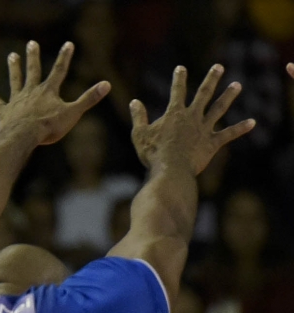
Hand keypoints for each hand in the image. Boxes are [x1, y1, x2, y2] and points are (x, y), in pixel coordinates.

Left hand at [0, 41, 109, 145]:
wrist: (24, 137)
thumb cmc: (49, 127)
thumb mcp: (73, 113)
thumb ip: (89, 98)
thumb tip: (107, 84)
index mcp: (48, 91)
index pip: (59, 70)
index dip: (65, 57)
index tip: (68, 43)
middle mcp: (31, 92)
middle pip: (33, 71)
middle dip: (33, 57)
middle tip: (31, 43)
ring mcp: (17, 101)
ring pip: (15, 81)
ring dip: (13, 68)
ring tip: (11, 55)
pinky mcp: (5, 112)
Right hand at [131, 65, 254, 174]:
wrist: (170, 170)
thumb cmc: (152, 153)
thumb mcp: (139, 134)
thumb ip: (139, 117)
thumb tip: (134, 102)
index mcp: (174, 114)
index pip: (177, 91)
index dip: (179, 78)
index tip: (181, 68)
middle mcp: (192, 117)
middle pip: (204, 94)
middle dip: (211, 79)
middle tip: (219, 67)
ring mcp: (204, 129)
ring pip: (219, 108)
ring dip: (228, 96)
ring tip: (237, 85)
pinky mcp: (212, 143)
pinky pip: (228, 134)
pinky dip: (240, 128)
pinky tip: (252, 122)